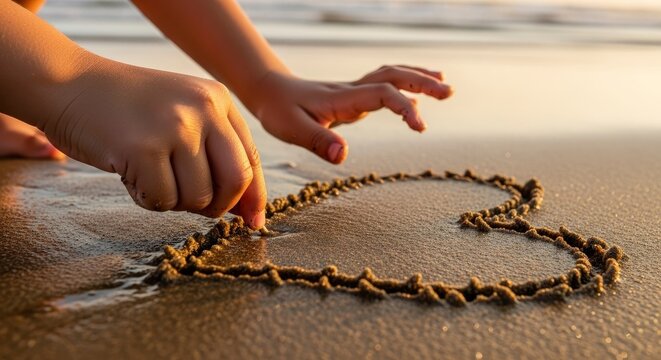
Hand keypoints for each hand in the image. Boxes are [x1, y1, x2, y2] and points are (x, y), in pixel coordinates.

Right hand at [43, 55, 265, 227]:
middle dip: (220, 205)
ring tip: (149, 175)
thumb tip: (247, 211)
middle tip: (195, 205)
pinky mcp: (143, 149)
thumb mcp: (181, 115)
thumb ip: (216, 153)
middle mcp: (203, 109)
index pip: (250, 158)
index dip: (253, 196)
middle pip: (235, 180)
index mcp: (218, 99)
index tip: (252, 221)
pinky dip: (147, 199)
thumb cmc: (127, 108)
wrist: (68, 83)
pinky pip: (162, 201)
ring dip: (174, 201)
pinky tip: (130, 175)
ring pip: (198, 197)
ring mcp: (174, 127)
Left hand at [250, 65, 451, 163]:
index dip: (405, 107)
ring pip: (391, 75)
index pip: (383, 94)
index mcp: (343, 99)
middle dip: (422, 83)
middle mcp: (353, 91)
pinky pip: (385, 84)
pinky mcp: (353, 96)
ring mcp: (354, 91)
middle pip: (393, 77)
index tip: (420, 128)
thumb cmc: (279, 111)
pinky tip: (415, 92)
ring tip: (444, 84)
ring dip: (418, 78)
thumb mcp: (292, 129)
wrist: (269, 91)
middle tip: (449, 92)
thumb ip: (319, 141)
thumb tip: (344, 156)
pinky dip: (404, 83)